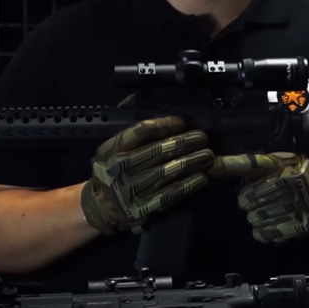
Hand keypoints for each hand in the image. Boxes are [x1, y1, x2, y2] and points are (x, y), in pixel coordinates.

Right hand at [81, 116, 212, 234]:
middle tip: (202, 137)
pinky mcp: (142, 209)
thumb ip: (129, 128)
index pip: (140, 132)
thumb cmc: (112, 171)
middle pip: (157, 151)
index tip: (181, 122)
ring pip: (167, 172)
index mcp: (111, 150)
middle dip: (183, 142)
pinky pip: (169, 194)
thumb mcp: (110, 148)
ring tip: (207, 155)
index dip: (164, 125)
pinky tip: (201, 177)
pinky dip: (187, 185)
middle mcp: (120, 169)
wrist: (101, 207)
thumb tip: (137, 98)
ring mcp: (131, 191)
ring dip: (191, 162)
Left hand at [209, 152, 308, 243]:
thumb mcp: (291, 159)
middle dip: (248, 201)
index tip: (211, 166)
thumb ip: (267, 163)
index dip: (228, 165)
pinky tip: (268, 226)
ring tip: (267, 212)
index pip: (250, 163)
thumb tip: (231, 166)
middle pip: (248, 197)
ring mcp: (293, 205)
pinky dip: (263, 232)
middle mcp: (287, 182)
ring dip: (256, 217)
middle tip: (256, 199)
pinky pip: (268, 232)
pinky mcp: (298, 224)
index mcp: (284, 163)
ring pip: (256, 216)